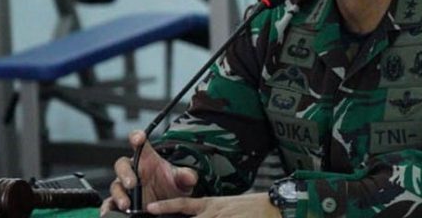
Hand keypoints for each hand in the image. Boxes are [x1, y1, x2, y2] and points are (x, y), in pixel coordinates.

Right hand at [100, 130, 198, 214]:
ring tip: (126, 204)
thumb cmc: (172, 185)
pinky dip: (108, 207)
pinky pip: (110, 203)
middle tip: (133, 183)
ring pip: (115, 186)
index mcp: (147, 159)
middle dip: (125, 174)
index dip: (136, 137)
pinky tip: (110, 212)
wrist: (170, 203)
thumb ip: (185, 176)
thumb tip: (190, 176)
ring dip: (119, 194)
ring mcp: (125, 187)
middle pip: (122, 165)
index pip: (139, 143)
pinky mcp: (121, 202)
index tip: (138, 138)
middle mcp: (133, 170)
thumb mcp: (181, 180)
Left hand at [146, 192, 280, 216]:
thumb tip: (194, 214)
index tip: (150, 208)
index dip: (166, 206)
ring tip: (194, 217)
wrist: (271, 207)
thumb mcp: (225, 206)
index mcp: (210, 205)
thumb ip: (208, 212)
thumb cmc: (247, 208)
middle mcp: (213, 213)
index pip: (183, 205)